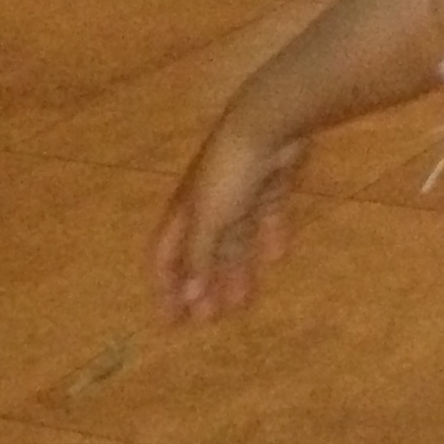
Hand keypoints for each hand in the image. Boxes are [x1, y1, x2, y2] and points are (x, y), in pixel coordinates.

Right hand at [154, 118, 307, 322]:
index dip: (166, 286)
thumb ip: (199, 257)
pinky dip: (268, 236)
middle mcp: (209, 202)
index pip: (167, 255)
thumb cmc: (228, 174)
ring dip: (235, 270)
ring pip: (235, 239)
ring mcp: (241, 191)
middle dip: (203, 285)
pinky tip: (276, 256)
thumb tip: (188, 297)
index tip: (171, 320)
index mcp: (185, 210)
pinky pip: (266, 216)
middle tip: (209, 319)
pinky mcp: (271, 182)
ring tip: (242, 301)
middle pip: (202, 252)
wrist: (267, 123)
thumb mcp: (208, 219)